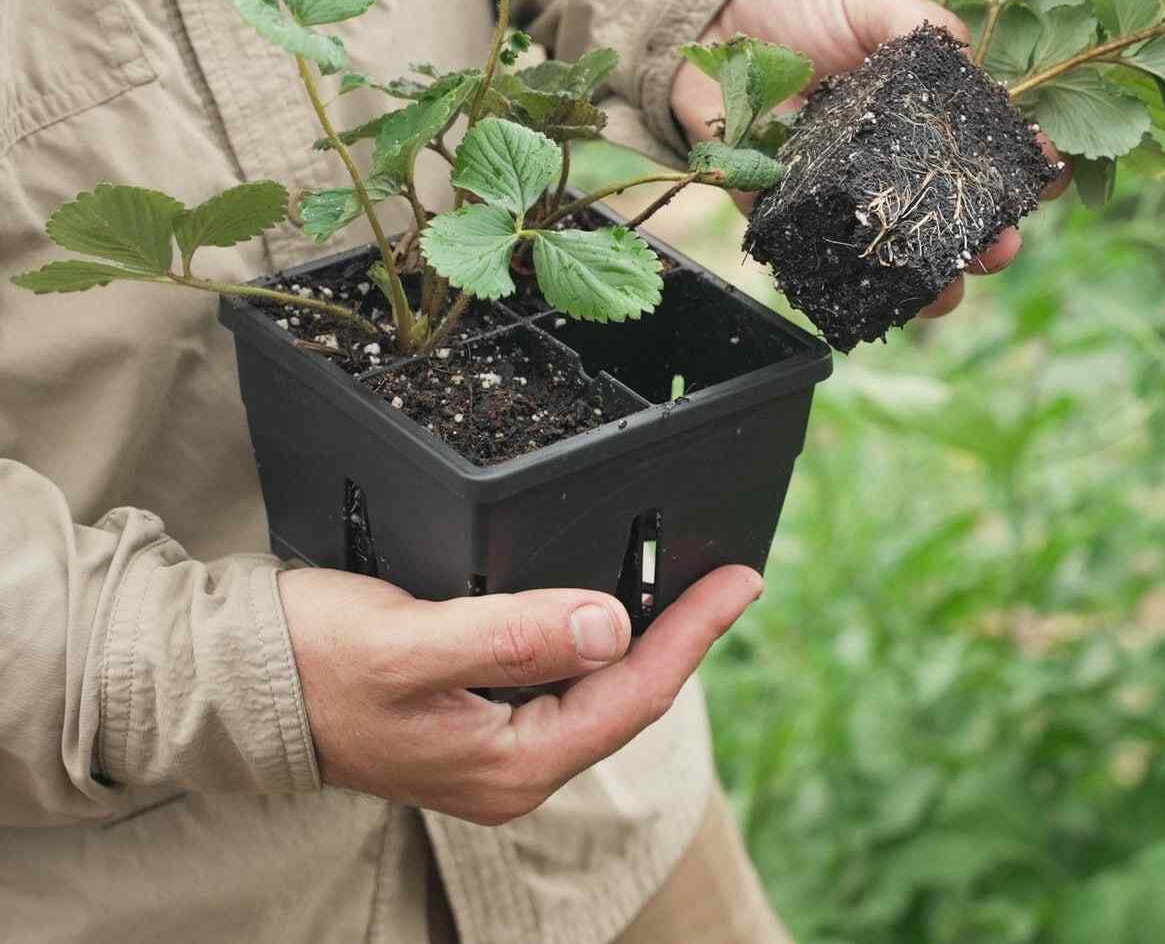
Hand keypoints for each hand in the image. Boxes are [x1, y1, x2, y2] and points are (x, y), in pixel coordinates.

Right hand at [278, 564, 760, 824]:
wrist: (239, 683)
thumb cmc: (315, 663)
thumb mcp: (416, 643)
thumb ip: (515, 635)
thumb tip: (612, 625)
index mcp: (509, 762)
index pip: (632, 694)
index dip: (694, 634)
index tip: (742, 581)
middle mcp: (512, 767)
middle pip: (627, 699)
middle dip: (685, 639)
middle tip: (732, 580)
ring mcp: (494, 747)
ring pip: (598, 692)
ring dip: (648, 641)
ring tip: (692, 594)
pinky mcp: (475, 718)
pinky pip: (562, 683)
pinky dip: (597, 641)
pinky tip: (611, 612)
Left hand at [670, 0, 1069, 317]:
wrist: (714, 2)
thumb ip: (915, 25)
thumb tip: (967, 57)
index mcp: (923, 111)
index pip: (987, 148)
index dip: (1022, 167)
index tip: (1045, 177)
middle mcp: (886, 159)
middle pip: (944, 215)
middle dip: (980, 242)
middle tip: (999, 251)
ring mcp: (834, 187)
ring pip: (883, 251)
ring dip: (915, 282)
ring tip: (940, 295)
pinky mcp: (773, 204)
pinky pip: (801, 249)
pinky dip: (826, 272)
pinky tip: (851, 287)